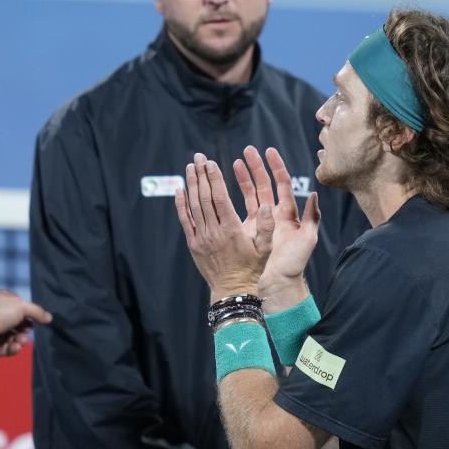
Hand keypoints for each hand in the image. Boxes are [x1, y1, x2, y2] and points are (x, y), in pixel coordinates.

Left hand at [0, 288, 52, 356]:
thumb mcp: (22, 306)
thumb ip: (37, 312)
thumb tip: (49, 318)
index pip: (16, 307)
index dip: (26, 315)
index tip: (32, 321)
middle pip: (15, 325)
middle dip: (23, 331)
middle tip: (25, 333)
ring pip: (10, 338)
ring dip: (19, 341)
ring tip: (21, 341)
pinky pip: (2, 349)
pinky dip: (11, 349)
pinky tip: (16, 347)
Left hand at [175, 152, 273, 300]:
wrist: (232, 291)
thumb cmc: (252, 269)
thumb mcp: (265, 248)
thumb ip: (267, 226)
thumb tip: (268, 203)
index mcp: (231, 229)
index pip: (219, 197)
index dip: (214, 178)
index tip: (211, 162)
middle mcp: (213, 231)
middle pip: (204, 197)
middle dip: (201, 175)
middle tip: (198, 157)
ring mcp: (201, 238)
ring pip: (194, 206)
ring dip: (191, 184)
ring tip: (190, 167)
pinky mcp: (193, 244)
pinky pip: (185, 220)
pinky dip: (181, 204)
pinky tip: (180, 189)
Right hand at [234, 146, 318, 309]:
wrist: (278, 284)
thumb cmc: (294, 264)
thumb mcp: (307, 240)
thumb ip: (311, 217)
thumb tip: (313, 194)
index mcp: (288, 213)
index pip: (281, 183)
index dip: (276, 167)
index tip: (268, 151)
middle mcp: (273, 215)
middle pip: (264, 184)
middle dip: (256, 167)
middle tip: (247, 151)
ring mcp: (259, 222)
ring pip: (249, 194)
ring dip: (242, 178)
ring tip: (234, 162)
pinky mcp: (247, 230)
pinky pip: (238, 209)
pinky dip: (232, 197)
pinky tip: (224, 187)